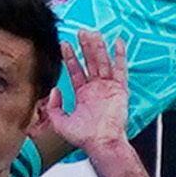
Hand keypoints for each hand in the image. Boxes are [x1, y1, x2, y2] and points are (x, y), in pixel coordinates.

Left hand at [42, 30, 128, 155]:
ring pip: (103, 62)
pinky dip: (120, 56)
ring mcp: (108, 88)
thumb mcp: (60, 123)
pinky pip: (121, 70)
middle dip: (85, 47)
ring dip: (98, 48)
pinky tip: (118, 43)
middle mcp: (96, 88)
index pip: (75, 71)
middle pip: (90, 62)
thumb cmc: (84, 138)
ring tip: (93, 33)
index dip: (70, 57)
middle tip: (81, 32)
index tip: (64, 44)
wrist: (102, 144)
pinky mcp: (120, 90)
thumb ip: (54, 107)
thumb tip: (54, 90)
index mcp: (83, 94)